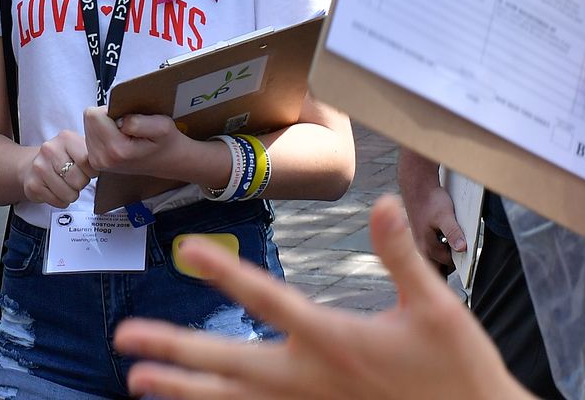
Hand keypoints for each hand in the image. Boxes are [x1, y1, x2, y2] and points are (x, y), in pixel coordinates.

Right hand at [24, 131, 95, 208]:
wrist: (32, 166)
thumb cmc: (62, 159)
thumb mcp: (77, 148)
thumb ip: (92, 153)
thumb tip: (112, 163)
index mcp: (66, 138)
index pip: (87, 161)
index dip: (92, 171)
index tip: (88, 170)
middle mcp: (50, 149)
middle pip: (79, 180)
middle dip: (81, 183)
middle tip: (75, 178)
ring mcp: (39, 167)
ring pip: (69, 194)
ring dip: (71, 194)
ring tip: (65, 184)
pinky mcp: (33, 185)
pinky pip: (58, 202)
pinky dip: (61, 201)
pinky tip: (56, 190)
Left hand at [82, 107, 203, 180]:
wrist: (167, 162)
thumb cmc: (165, 142)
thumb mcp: (162, 126)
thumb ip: (138, 121)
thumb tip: (119, 119)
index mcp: (116, 149)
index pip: (94, 115)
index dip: (112, 109)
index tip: (128, 118)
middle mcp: (103, 159)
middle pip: (89, 119)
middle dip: (106, 116)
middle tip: (127, 125)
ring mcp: (98, 162)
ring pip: (88, 126)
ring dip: (104, 125)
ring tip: (124, 133)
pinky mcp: (96, 162)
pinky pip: (90, 136)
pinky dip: (103, 133)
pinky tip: (118, 139)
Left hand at [114, 196, 529, 399]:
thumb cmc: (458, 369)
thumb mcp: (436, 306)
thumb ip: (401, 255)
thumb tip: (383, 203)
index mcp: (334, 340)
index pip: (267, 299)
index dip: (224, 272)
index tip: (185, 252)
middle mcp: (309, 379)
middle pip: (227, 364)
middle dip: (174, 351)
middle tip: (125, 339)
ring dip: (183, 391)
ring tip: (137, 384)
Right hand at [398, 174, 465, 272]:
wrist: (417, 187)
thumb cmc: (430, 200)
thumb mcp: (445, 215)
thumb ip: (453, 232)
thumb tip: (462, 248)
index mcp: (428, 248)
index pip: (449, 265)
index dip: (461, 262)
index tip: (469, 257)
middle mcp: (421, 250)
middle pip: (439, 269)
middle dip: (451, 265)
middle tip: (461, 256)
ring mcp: (419, 246)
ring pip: (435, 260)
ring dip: (446, 257)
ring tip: (453, 245)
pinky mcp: (420, 240)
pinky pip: (432, 252)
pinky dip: (440, 249)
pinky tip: (444, 239)